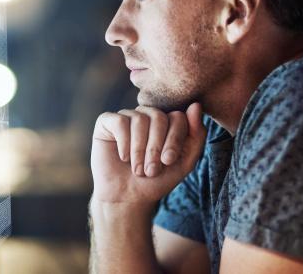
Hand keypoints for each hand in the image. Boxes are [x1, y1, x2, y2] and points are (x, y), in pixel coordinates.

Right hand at [90, 103, 206, 209]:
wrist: (127, 197)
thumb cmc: (155, 180)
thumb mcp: (184, 162)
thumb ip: (196, 136)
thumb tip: (196, 105)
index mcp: (167, 121)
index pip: (177, 117)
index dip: (174, 139)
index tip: (168, 162)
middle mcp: (147, 115)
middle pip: (159, 117)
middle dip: (156, 147)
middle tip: (151, 170)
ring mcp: (126, 117)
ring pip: (139, 119)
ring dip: (139, 150)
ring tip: (137, 169)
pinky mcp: (107, 122)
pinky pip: (120, 122)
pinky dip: (124, 143)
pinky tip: (123, 157)